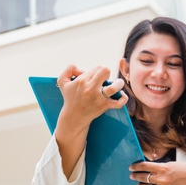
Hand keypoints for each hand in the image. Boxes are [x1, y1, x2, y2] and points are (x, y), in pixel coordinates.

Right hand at [54, 64, 127, 178]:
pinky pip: (118, 103)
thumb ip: (69, 69)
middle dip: (106, 72)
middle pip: (105, 71)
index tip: (94, 77)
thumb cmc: (70, 98)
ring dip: (118, 83)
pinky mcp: (104, 106)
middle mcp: (90, 88)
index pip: (96, 68)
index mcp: (82, 81)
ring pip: (114, 87)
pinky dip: (123, 99)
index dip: (97, 70)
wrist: (73, 117)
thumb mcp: (62, 81)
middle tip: (104, 79)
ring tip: (117, 84)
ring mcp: (98, 98)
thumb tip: (81, 68)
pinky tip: (122, 95)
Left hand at [129, 162, 185, 184]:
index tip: (131, 167)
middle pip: (142, 177)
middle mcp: (161, 178)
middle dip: (135, 176)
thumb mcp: (173, 165)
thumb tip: (151, 168)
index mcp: (163, 168)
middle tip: (132, 175)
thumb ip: (161, 167)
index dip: (135, 166)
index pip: (144, 166)